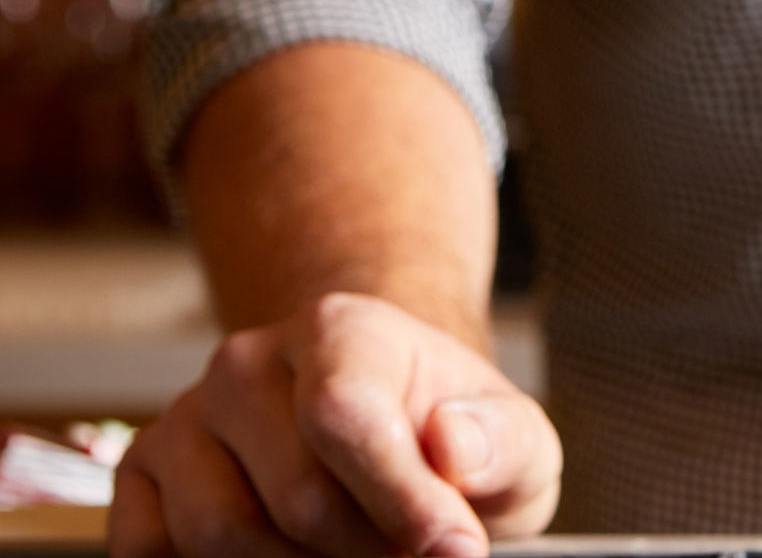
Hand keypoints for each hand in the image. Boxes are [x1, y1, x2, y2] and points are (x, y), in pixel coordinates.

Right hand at [108, 292, 560, 556]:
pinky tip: (286, 556)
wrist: (392, 428)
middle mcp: (246, 364)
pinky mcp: (143, 477)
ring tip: (358, 553)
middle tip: (409, 551)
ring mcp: (186, 420)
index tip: (454, 547)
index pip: (342, 416)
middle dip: (369, 550)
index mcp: (340, 330)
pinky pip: (155, 553)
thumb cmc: (454, 438)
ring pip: (221, 537)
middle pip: (296, 499)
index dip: (401, 499)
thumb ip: (500, 441)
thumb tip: (451, 444)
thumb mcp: (514, 439)